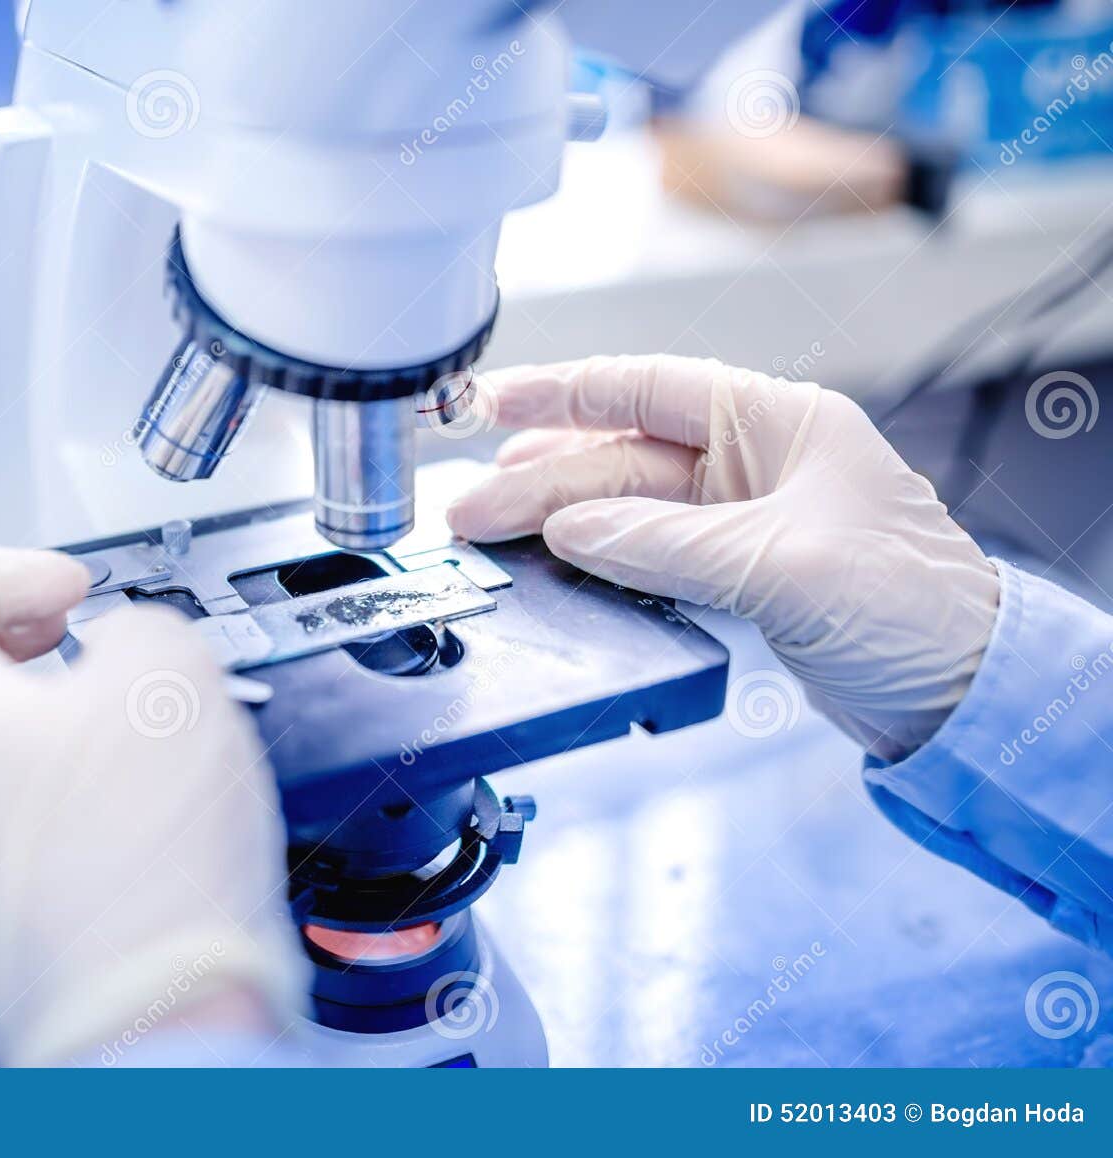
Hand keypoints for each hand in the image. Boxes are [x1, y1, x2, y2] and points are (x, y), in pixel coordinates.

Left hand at [0, 546, 305, 1064]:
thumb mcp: (171, 673)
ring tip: (91, 727)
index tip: (62, 588)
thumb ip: (137, 624)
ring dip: (3, 726)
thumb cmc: (142, 864)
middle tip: (55, 638)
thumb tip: (125, 646)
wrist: (151, 1023)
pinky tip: (99, 819)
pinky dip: (17, 808)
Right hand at [446, 355, 998, 759]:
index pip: (648, 387)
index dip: (561, 393)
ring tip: (486, 529)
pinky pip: (642, 553)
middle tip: (468, 511)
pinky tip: (548, 561)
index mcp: (780, 421)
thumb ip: (670, 543)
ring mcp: (740, 518)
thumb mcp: (787, 566)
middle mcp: (754, 460)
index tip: (488, 402)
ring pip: (623, 505)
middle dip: (540, 478)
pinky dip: (592, 558)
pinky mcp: (732, 572)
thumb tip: (571, 530)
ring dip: (554, 517)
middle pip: (620, 455)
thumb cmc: (917, 609)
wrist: (963, 693)